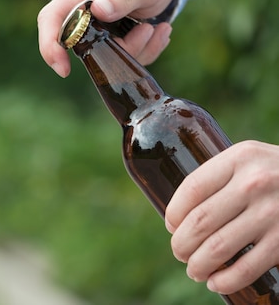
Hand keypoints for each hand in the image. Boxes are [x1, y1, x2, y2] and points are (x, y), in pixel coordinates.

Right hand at [37, 0, 177, 76]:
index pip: (52, 17)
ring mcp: (95, 25)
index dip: (50, 44)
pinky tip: (159, 30)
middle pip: (78, 44)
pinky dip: (145, 49)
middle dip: (109, 54)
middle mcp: (83, 9)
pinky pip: (121, 54)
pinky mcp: (110, 35)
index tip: (64, 68)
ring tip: (156, 27)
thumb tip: (98, 10)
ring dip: (135, 48)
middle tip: (144, 33)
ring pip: (104, 54)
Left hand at [165, 141, 278, 293]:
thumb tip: (180, 215)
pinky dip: (225, 280)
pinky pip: (247, 268)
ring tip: (194, 270)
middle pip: (200, 221)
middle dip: (181, 244)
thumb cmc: (277, 173)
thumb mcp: (250, 160)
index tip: (172, 226)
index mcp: (240, 159)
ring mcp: (272, 213)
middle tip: (180, 252)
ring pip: (218, 247)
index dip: (174, 213)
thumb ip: (221, 176)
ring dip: (198, 265)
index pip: (192, 189)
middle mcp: (254, 184)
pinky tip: (216, 282)